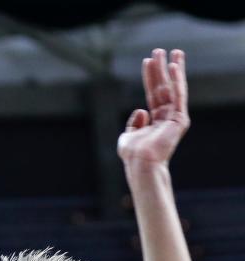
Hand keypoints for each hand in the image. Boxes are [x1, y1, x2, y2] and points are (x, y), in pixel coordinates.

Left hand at [117, 49, 188, 164]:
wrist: (140, 163)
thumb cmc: (133, 154)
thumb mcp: (127, 137)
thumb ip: (133, 123)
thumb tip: (140, 110)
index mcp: (155, 120)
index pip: (153, 93)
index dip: (150, 76)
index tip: (148, 60)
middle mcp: (166, 117)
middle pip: (163, 87)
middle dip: (162, 68)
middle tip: (160, 50)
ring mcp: (174, 117)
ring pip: (172, 88)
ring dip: (172, 69)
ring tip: (172, 52)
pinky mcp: (179, 119)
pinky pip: (178, 95)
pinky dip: (177, 80)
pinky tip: (175, 66)